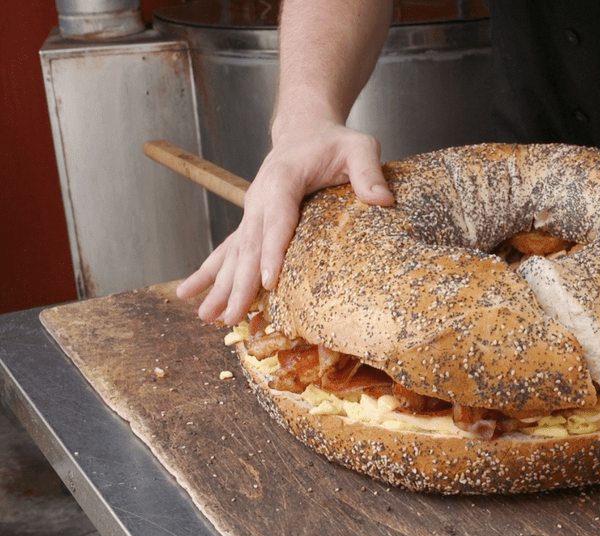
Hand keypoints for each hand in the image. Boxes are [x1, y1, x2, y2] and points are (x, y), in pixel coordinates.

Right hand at [175, 123, 393, 324]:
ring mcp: (252, 210)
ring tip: (206, 317)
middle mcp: (259, 196)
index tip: (268, 281)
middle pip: (249, 244)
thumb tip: (384, 199)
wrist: (305, 130)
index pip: (278, 218)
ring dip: (220, 286)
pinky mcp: (252, 221)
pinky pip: (230, 250)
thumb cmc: (334, 142)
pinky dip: (212, 274)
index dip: (272, 250)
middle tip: (233, 316)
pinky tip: (193, 297)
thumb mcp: (358, 147)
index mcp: (283, 178)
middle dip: (240, 282)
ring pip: (234, 252)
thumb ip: (368, 171)